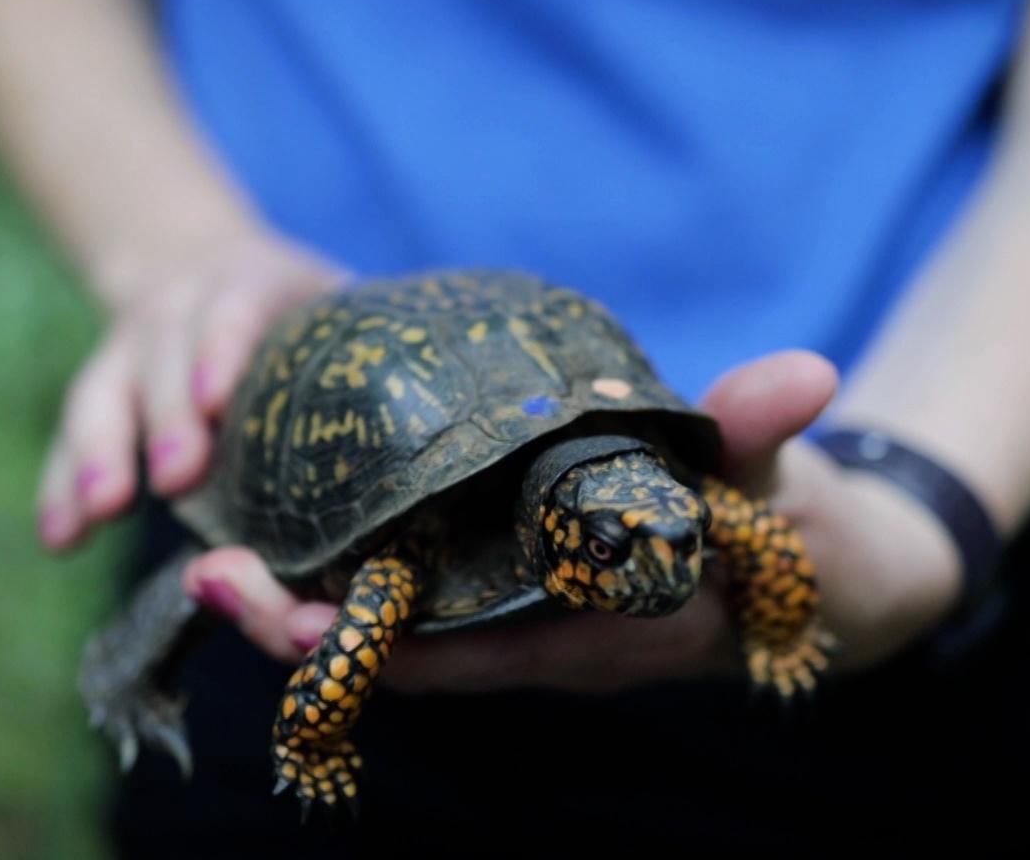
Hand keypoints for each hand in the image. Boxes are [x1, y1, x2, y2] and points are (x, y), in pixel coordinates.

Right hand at [36, 231, 344, 551]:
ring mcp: (130, 345)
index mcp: (250, 284)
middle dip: (164, 417)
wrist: (207, 264)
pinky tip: (59, 538)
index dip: (221, 353)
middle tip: (176, 480)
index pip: (234, 312)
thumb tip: (465, 427)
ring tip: (98, 513)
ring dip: (97, 454)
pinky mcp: (101, 387)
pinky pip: (72, 436)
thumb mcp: (338, 308)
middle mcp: (178, 306)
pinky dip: (61, 485)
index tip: (215, 401)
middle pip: (161, 356)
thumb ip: (373, 353)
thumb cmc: (307, 315)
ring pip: (102, 393)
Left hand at [181, 350, 964, 689]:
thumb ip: (760, 431)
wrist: (816, 574)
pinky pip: (420, 600)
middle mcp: (543, 640)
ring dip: (313, 601)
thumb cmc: (791, 531)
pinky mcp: (515, 588)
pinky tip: (299, 525)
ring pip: (398, 631)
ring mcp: (523, 620)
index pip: (458, 654)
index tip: (285, 601)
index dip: (368, 639)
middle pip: (400, 654)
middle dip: (303, 626)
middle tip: (212, 571)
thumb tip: (802, 375)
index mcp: (594, 631)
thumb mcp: (770, 480)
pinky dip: (357, 574)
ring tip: (221, 551)